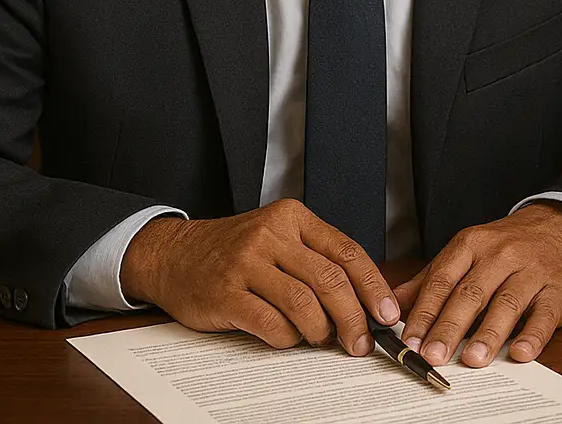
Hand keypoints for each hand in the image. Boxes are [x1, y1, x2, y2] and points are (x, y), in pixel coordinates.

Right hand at [120, 198, 398, 353]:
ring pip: (304, 304)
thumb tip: (364, 302)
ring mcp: (246, 263)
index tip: (388, 314)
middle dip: (353, 318)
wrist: (173, 255)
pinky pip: (271, 324)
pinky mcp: (225, 293)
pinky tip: (286, 337)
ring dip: (320, 331)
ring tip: (319, 339)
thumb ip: (316, 260)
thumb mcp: (278, 239)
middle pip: (331, 280)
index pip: (348, 251)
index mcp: (293, 218)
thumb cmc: (235, 253)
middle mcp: (271, 234)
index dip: (374, 287)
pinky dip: (287, 338)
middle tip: (360, 343)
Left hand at [393, 201, 561, 368]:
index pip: (443, 280)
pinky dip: (532, 335)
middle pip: (471, 294)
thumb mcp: (467, 251)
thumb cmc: (507, 246)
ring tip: (471, 360)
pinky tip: (519, 353)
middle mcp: (501, 255)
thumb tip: (393, 304)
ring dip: (488, 334)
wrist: (561, 228)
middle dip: (449, 327)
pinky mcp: (557, 291)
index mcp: (472, 245)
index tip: (410, 340)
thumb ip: (431, 278)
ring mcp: (532, 272)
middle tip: (433, 356)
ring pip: (506, 304)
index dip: (425, 312)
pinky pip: (545, 315)